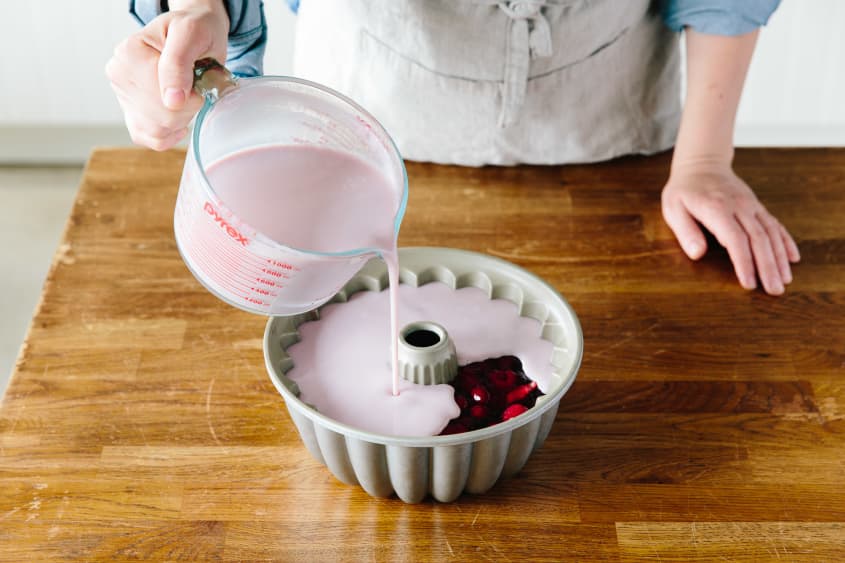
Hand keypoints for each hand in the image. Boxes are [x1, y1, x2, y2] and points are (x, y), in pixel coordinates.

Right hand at [105, 1, 228, 149]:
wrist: (195, 32)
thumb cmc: (194, 29)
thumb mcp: (191, 33)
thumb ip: (178, 64)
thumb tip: (172, 101)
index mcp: (129, 53)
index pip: (163, 96)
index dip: (192, 95)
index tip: (199, 77)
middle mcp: (119, 74)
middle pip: (160, 117)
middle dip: (189, 107)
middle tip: (196, 86)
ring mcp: (124, 95)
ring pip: (155, 130)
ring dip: (182, 120)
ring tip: (187, 97)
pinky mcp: (133, 111)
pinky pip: (148, 138)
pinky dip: (168, 135)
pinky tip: (180, 121)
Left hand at [661, 159, 799, 294]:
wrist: (702, 165)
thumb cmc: (684, 191)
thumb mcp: (673, 208)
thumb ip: (685, 231)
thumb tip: (697, 254)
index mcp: (717, 208)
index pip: (736, 239)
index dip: (744, 262)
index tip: (749, 284)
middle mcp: (739, 206)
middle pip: (759, 239)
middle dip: (768, 267)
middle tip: (774, 291)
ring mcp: (751, 206)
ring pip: (771, 233)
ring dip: (779, 258)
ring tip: (785, 281)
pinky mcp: (757, 206)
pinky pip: (775, 224)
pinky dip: (785, 241)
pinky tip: (792, 258)